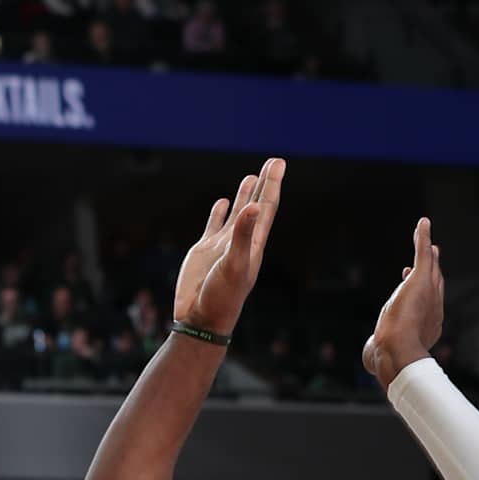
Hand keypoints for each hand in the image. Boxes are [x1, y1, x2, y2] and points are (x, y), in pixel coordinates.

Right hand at [172, 158, 284, 339]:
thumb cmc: (221, 297)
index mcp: (253, 243)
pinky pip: (214, 226)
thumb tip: (252, 207)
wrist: (200, 319)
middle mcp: (241, 241)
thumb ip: (242, 236)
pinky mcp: (204, 251)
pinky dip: (219, 213)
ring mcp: (222, 245)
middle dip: (265, 184)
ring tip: (252, 176)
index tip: (278, 163)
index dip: (272, 185)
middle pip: (256, 206)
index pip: (265, 207)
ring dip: (245, 195)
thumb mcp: (233, 265)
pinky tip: (222, 202)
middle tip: (274, 161)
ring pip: (237, 214)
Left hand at [362, 215, 443, 391]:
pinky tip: (423, 223)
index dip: (423, 290)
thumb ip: (375, 355)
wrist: (398, 350)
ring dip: (428, 250)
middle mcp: (433, 307)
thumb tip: (367, 364)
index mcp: (429, 325)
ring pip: (429, 266)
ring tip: (428, 239)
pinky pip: (424, 253)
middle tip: (433, 253)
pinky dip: (423, 237)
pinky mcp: (421, 278)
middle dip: (433, 268)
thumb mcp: (379, 354)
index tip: (411, 279)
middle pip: (434, 282)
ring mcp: (428, 291)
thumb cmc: (389, 356)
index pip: (427, 303)